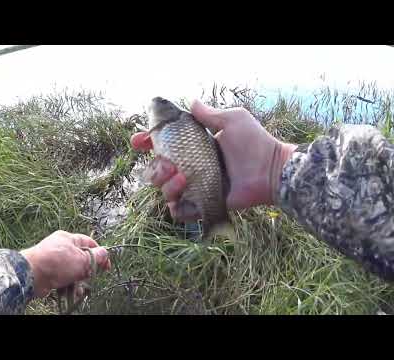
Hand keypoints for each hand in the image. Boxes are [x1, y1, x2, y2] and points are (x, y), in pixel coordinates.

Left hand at [20, 231, 110, 297]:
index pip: (89, 243)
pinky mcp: (48, 272)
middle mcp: (61, 247)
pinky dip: (68, 285)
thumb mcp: (82, 259)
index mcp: (69, 238)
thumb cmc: (58, 263)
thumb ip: (96, 256)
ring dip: (78, 280)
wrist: (31, 275)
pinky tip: (70, 291)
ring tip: (78, 288)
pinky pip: (63, 278)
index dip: (100, 254)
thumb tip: (105, 253)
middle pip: (81, 258)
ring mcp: (54, 260)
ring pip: (73, 271)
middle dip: (87, 270)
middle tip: (89, 277)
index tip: (106, 267)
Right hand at [131, 100, 296, 219]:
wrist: (271, 169)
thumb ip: (210, 114)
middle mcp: (192, 168)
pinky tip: (184, 191)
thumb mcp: (232, 119)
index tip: (138, 141)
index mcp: (195, 149)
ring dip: (165, 184)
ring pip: (164, 191)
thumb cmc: (255, 142)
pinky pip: (179, 211)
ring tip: (182, 176)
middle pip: (157, 171)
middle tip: (168, 163)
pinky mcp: (203, 205)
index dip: (147, 144)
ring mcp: (196, 188)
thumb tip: (192, 101)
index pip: (164, 147)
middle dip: (155, 168)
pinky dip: (175, 204)